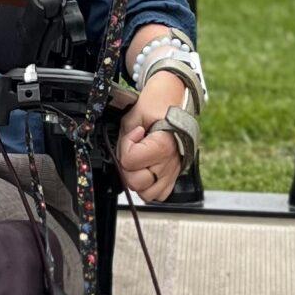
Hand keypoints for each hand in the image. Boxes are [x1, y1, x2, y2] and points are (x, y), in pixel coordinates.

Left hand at [116, 72, 188, 204]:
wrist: (172, 100)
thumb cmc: (155, 105)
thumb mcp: (133, 116)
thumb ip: (124, 139)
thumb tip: (120, 156)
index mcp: (164, 144)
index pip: (130, 161)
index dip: (125, 147)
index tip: (135, 133)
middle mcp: (171, 162)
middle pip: (137, 182)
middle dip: (127, 167)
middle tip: (132, 150)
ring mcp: (173, 171)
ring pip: (147, 194)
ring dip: (138, 180)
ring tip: (138, 162)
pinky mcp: (174, 175)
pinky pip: (159, 194)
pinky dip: (150, 186)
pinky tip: (146, 169)